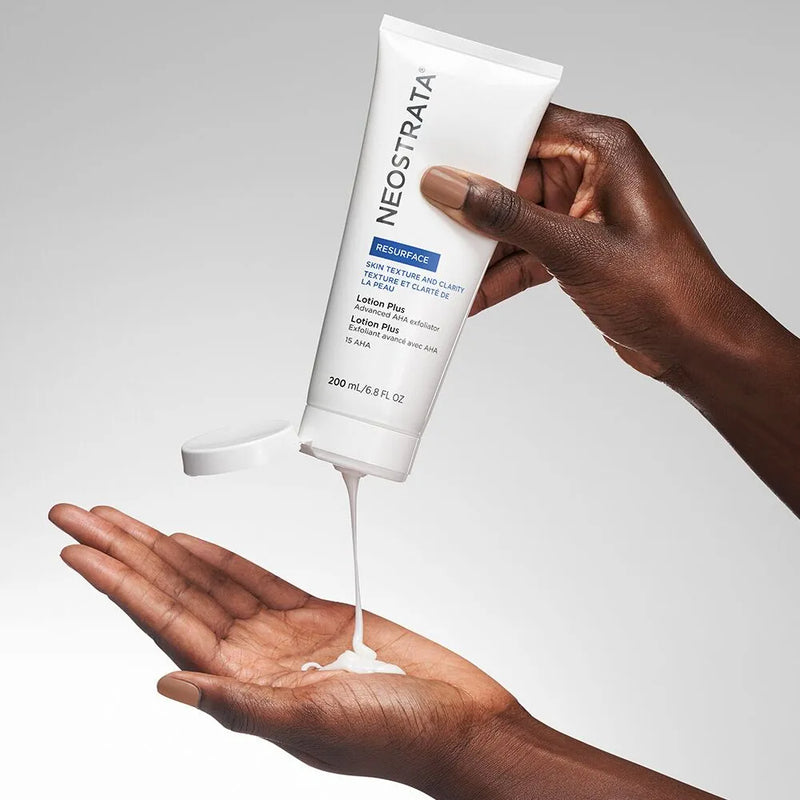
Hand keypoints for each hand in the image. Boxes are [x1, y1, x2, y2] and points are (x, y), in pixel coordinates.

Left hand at [49, 503, 514, 788]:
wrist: (455, 718)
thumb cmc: (395, 733)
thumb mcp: (314, 725)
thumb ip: (241, 704)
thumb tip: (168, 687)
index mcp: (243, 686)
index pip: (163, 623)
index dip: (118, 583)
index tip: (79, 549)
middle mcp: (250, 658)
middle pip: (171, 592)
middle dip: (123, 552)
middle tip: (77, 514)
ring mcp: (278, 635)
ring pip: (204, 580)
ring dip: (160, 548)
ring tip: (119, 521)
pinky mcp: (309, 614)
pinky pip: (251, 579)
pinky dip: (218, 558)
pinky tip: (188, 543)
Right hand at [420, 104, 799, 516]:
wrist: (695, 343)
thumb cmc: (663, 287)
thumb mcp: (573, 249)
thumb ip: (508, 218)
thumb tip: (452, 188)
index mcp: (604, 150)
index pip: (528, 126)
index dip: (479, 142)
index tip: (436, 158)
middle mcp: (591, 174)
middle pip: (512, 178)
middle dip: (472, 208)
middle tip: (425, 221)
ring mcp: (581, 213)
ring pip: (514, 220)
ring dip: (482, 250)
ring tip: (440, 267)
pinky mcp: (576, 249)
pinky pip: (526, 252)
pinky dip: (502, 274)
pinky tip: (472, 296)